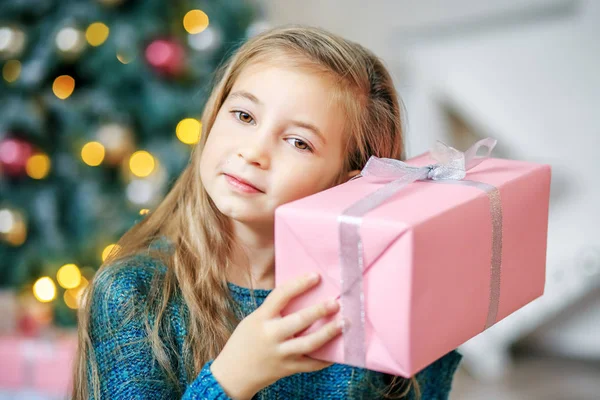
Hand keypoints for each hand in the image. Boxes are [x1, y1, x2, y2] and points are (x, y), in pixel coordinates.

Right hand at [210, 272, 345, 398]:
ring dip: (329, 333)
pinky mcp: (288, 369)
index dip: (299, 284)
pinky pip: (311, 364)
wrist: (232, 375)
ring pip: (309, 343)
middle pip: (299, 320)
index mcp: (261, 319)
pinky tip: (339, 349)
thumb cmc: (245, 341)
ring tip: (344, 323)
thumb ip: (274, 311)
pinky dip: (326, 358)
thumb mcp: (253, 320)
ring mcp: (280, 354)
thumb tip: (303, 296)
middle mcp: (271, 336)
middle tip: (336, 302)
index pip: (281, 295)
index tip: (316, 276)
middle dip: (319, 310)